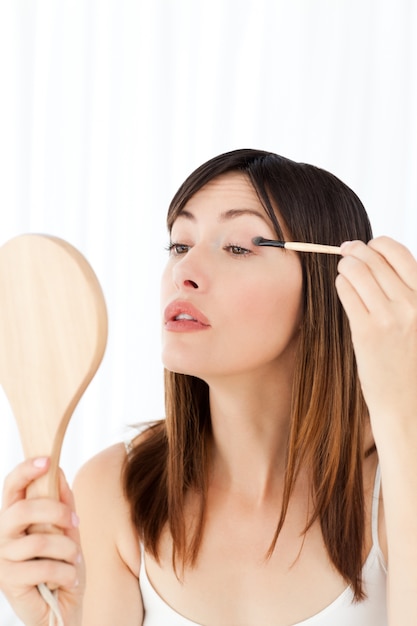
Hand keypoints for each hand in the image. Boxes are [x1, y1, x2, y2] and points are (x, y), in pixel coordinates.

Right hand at [0, 458, 83, 625]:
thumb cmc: (61, 566)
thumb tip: (59, 474)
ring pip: (39, 542)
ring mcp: (2, 558)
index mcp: (15, 516)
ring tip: (74, 560)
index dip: (26, 470)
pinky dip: (65, 572)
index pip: (12, 486)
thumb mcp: (68, 532)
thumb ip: (63, 505)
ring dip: (67, 550)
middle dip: (56, 512)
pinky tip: (69, 578)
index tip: (47, 460)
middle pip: (22, 510)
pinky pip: (44, 567)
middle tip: (74, 523)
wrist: (61, 610)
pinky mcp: (8, 582)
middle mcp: (3, 534)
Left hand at [335, 237, 416, 439]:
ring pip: (356, 270)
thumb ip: (406, 294)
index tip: (367, 246)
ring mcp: (388, 317)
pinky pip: (346, 291)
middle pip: (373, 258)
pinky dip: (341, 284)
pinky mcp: (366, 331)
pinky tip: (342, 287)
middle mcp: (411, 303)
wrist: (408, 403)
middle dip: (354, 250)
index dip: (378, 244)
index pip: (399, 253)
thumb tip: (378, 265)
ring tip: (343, 269)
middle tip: (346, 251)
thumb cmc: (412, 362)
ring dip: (345, 265)